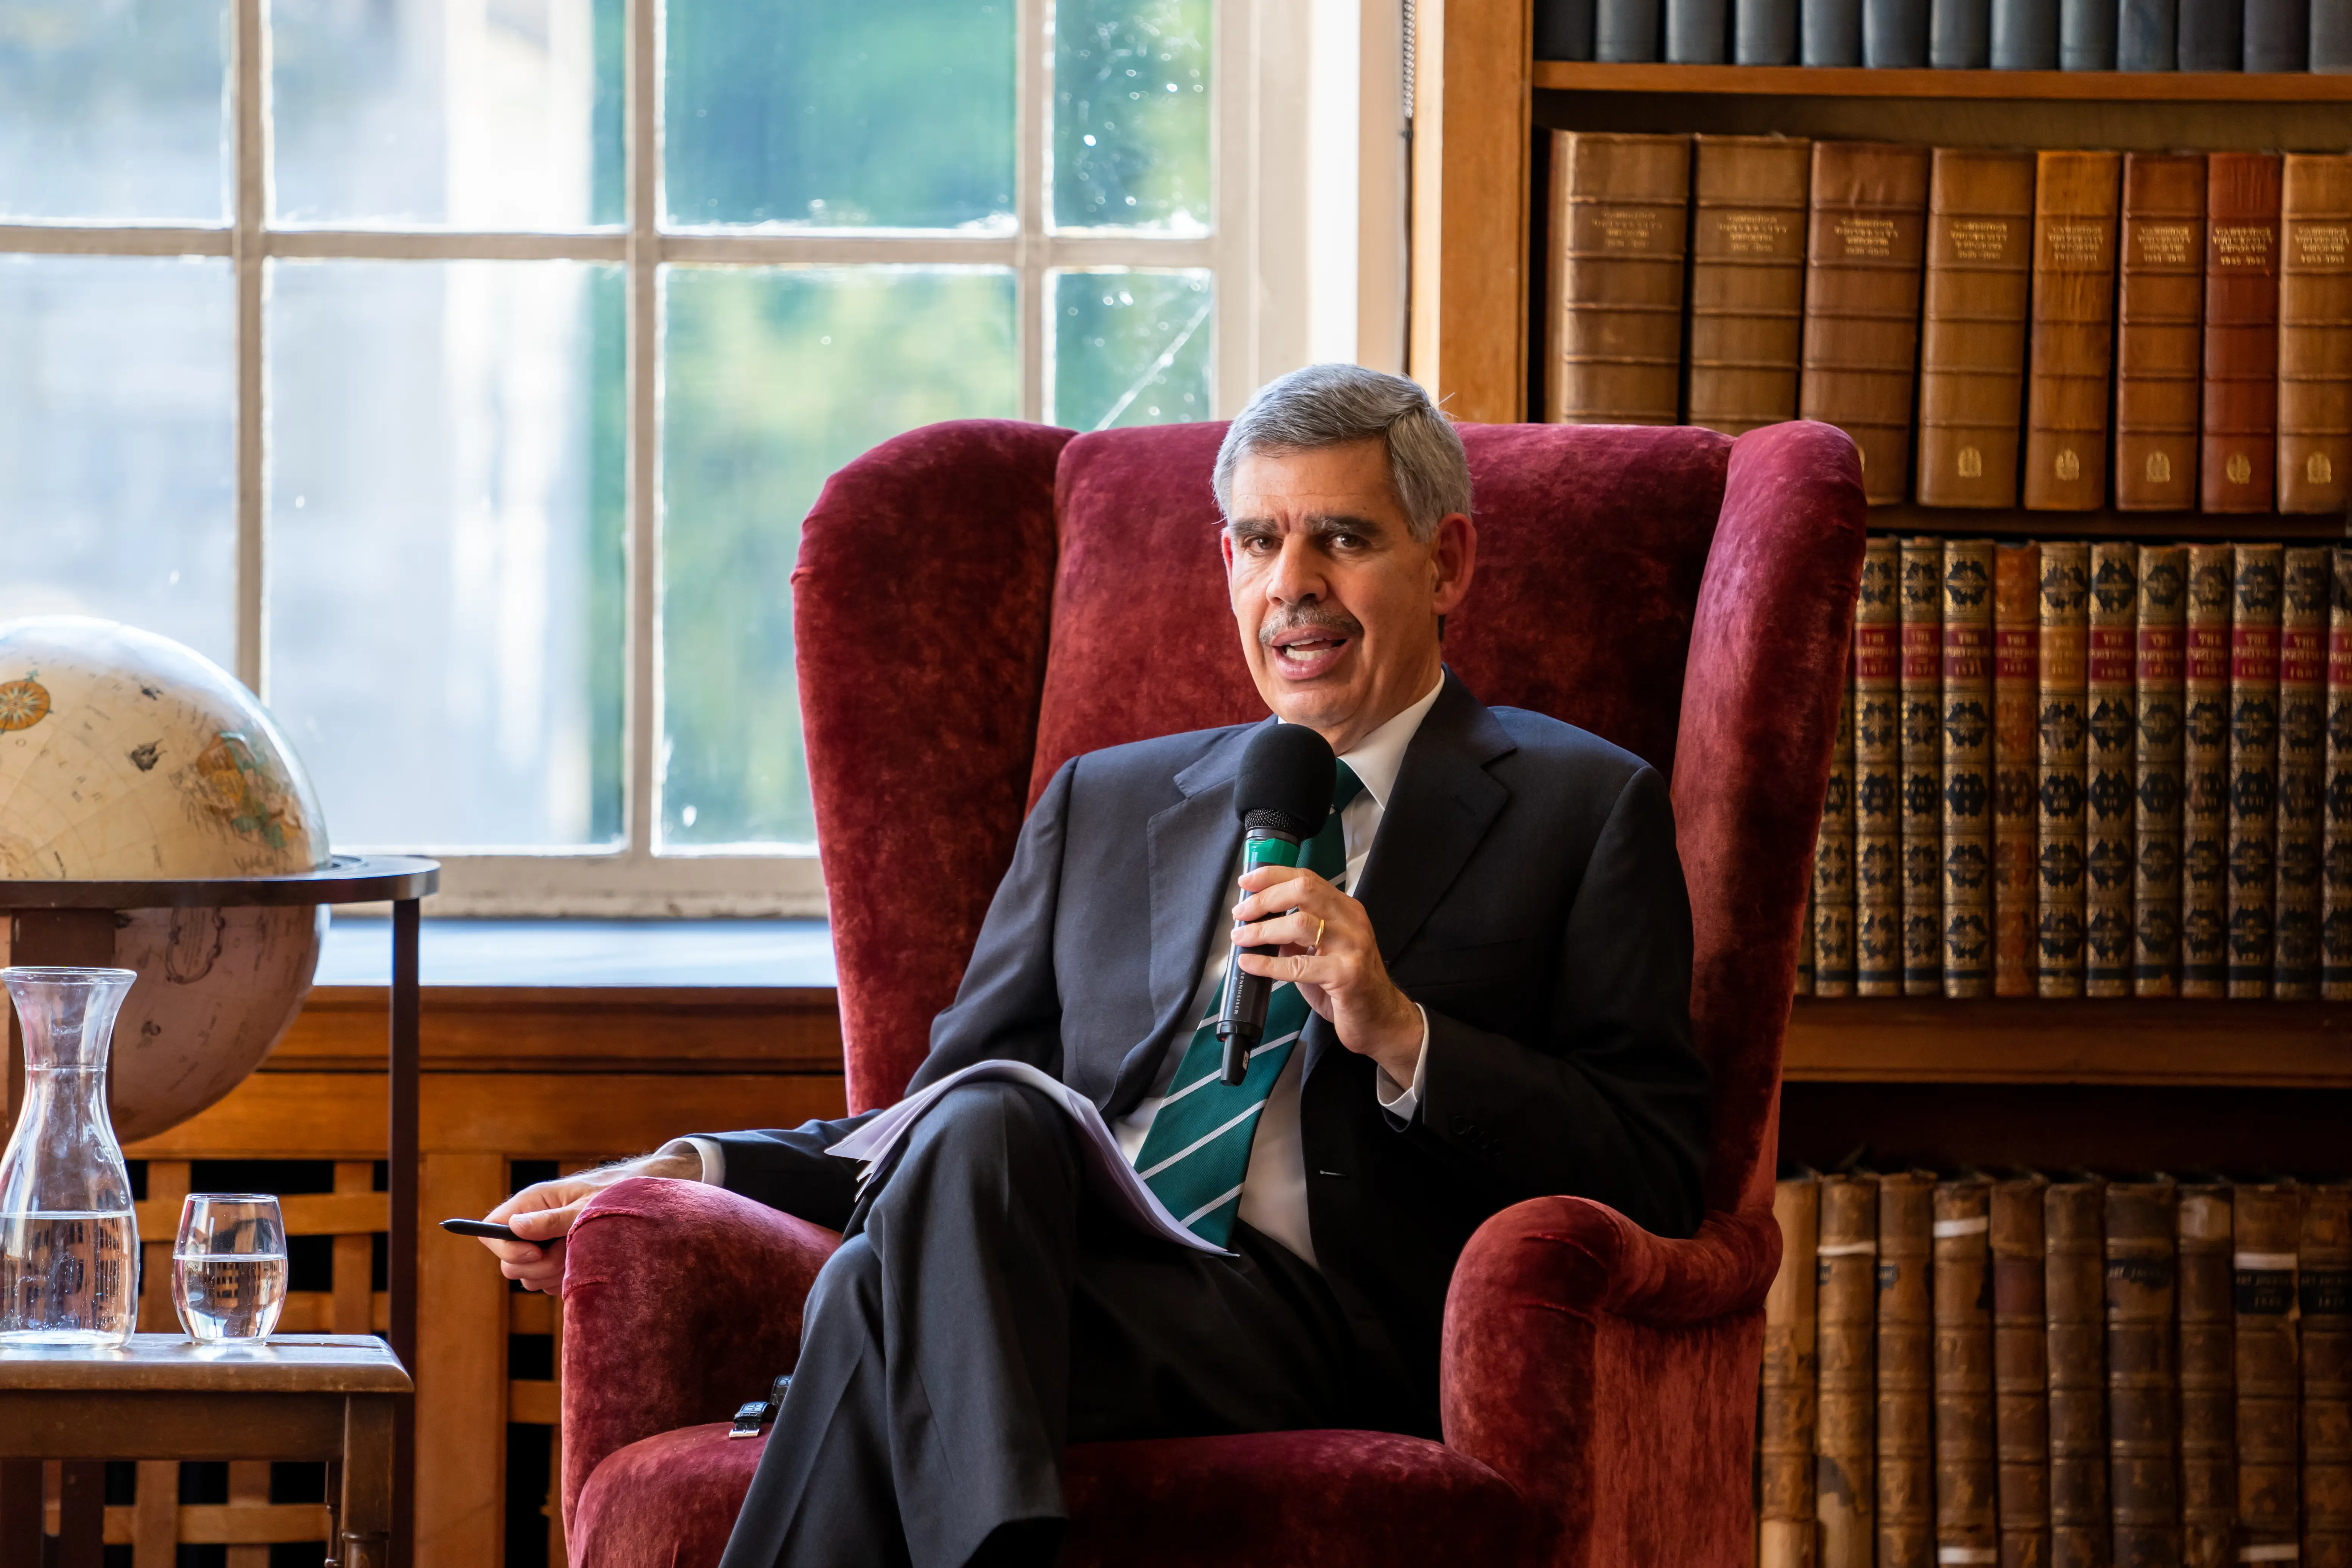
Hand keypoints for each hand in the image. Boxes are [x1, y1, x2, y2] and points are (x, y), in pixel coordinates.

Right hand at [478, 1148, 699, 1293]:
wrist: (647, 1204)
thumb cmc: (618, 1195)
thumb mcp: (587, 1207)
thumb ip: (552, 1219)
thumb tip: (515, 1226)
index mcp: (534, 1203)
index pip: (492, 1228)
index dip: (504, 1246)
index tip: (533, 1252)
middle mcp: (534, 1226)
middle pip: (509, 1261)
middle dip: (536, 1265)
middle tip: (567, 1254)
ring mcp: (545, 1247)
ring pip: (529, 1276)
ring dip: (554, 1274)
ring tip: (583, 1255)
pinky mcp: (559, 1263)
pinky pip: (548, 1284)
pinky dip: (565, 1280)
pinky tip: (587, 1265)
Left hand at [1230, 864, 1421, 1085]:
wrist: (1381, 1020)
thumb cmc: (1348, 986)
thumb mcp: (1322, 953)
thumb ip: (1296, 938)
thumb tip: (1260, 926)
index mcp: (1345, 910)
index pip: (1307, 879)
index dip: (1273, 876)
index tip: (1246, 882)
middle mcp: (1351, 921)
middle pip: (1303, 891)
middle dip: (1265, 898)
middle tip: (1240, 913)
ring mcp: (1351, 946)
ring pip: (1299, 923)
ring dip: (1263, 930)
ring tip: (1240, 938)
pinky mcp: (1346, 974)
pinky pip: (1298, 965)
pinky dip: (1268, 964)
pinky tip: (1249, 964)